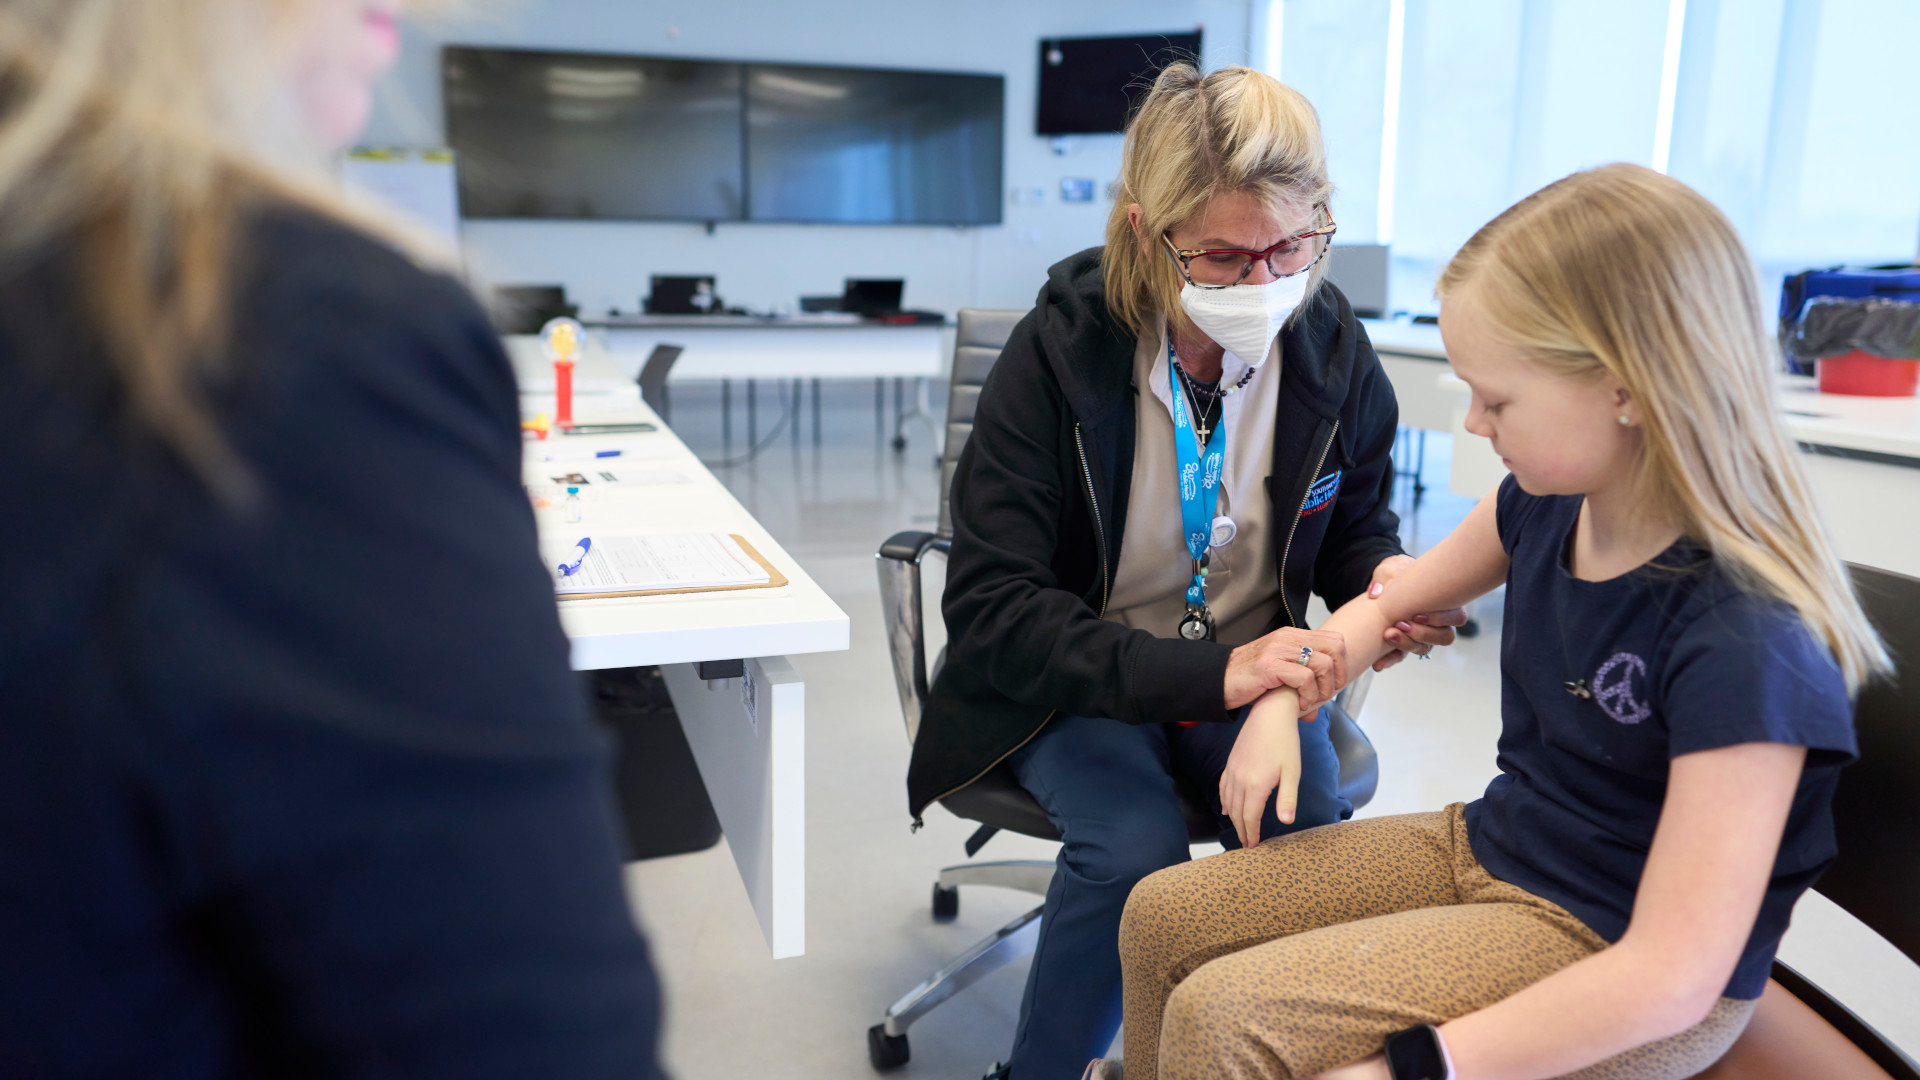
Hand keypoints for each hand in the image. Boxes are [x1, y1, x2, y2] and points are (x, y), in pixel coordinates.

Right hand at [1219, 689, 1302, 848]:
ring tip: (1240, 830)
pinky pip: (1223, 788)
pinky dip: (1224, 801)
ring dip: (1233, 819)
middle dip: (1241, 830)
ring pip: (1228, 802)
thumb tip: (1286, 822)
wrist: (1269, 714)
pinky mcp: (1230, 763)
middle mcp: (1240, 780)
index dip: (1251, 833)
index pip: (1250, 817)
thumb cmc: (1285, 743)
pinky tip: (1226, 809)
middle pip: (1237, 813)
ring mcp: (1232, 771)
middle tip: (1246, 844)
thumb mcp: (1292, 772)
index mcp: (1255, 785)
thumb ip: (1287, 799)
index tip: (1253, 847)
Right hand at [1224, 627, 1346, 711]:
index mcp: (1292, 636)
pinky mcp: (1270, 665)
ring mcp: (1278, 650)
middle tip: (1324, 694)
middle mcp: (1288, 638)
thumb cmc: (1247, 680)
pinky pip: (1304, 678)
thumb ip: (1300, 689)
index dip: (1341, 664)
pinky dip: (1307, 695)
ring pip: (1323, 664)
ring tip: (1309, 702)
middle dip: (1337, 676)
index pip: (1335, 640)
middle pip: (1335, 648)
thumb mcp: (1278, 679)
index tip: (1332, 685)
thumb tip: (1314, 712)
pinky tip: (1298, 704)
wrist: (1217, 681)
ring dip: (1322, 689)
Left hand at [1366, 554, 1466, 670]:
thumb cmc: (1395, 572)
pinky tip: (1378, 664)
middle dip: (1423, 633)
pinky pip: (1400, 657)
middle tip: (1402, 625)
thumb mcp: (1390, 568)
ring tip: (1388, 634)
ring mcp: (1421, 635)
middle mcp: (1437, 623)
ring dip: (1406, 644)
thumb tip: (1377, 592)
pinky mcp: (1403, 644)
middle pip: (1444, 637)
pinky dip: (1390, 660)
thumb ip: (1385, 577)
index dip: (1440, 619)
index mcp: (1444, 602)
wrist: (1382, 584)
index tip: (1417, 615)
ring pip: (1424, 648)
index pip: (1456, 617)